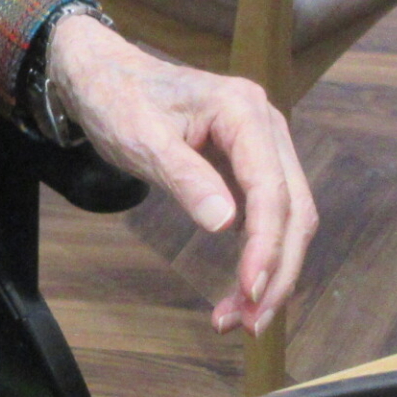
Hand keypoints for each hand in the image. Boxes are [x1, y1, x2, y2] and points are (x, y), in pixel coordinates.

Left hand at [46, 14, 317, 335]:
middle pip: (294, 209)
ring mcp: (262, 147)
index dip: (267, 244)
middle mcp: (266, 127)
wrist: (101, 74)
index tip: (250, 290)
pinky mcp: (250, 166)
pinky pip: (268, 215)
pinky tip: (240, 290)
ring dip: (272, 271)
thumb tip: (225, 224)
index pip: (272, 189)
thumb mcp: (140, 139)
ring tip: (240, 318)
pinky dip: (259, 256)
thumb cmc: (117, 98)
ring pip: (288, 218)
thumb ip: (184, 178)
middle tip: (251, 323)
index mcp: (244, 111)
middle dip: (278, 271)